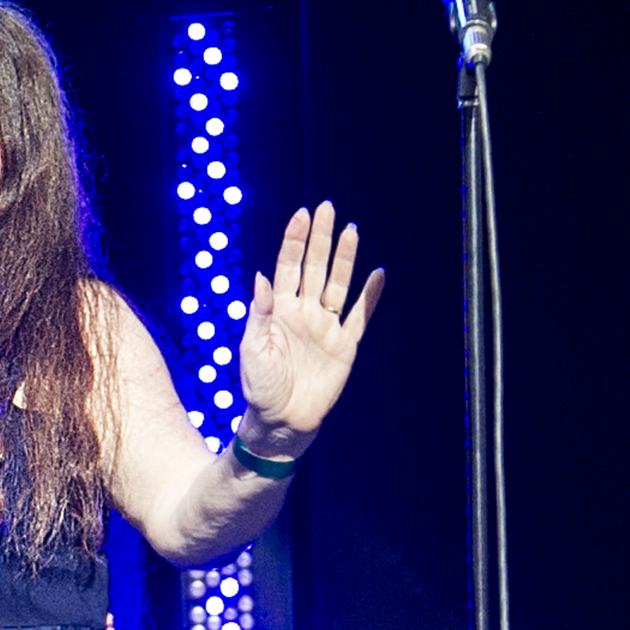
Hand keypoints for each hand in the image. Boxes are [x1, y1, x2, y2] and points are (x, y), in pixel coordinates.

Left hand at [235, 202, 382, 452]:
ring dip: (345, 259)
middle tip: (327, 209)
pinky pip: (360, 316)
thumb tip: (261, 277)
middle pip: (315, 266)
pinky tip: (377, 275)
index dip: (295, 240)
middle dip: (320, 238)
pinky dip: (370, 296)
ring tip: (351, 231)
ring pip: (338, 285)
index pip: (288, 266)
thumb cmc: (260, 387)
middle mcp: (304, 312)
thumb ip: (259, 313)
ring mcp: (326, 327)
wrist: (282, 420)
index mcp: (279, 310)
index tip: (302, 215)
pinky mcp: (345, 346)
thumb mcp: (252, 349)